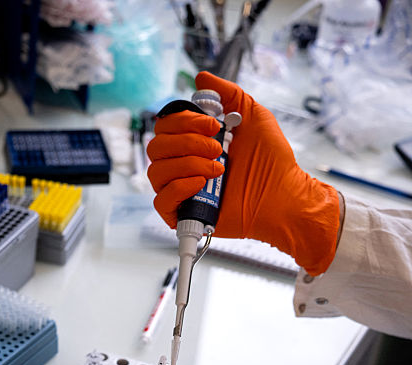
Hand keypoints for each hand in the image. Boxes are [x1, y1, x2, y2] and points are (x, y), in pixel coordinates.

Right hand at [146, 71, 339, 275]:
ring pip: (156, 171)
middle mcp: (182, 163)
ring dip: (188, 165)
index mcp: (193, 141)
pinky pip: (160, 199)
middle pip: (156, 146)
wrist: (282, 196)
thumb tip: (202, 77)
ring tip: (218, 170)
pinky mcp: (180, 212)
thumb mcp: (253, 115)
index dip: (184, 122)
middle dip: (188, 143)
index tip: (215, 125)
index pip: (165, 125)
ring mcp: (179, 189)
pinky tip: (202, 185)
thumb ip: (228, 94)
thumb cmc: (271, 161)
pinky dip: (179, 188)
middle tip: (218, 149)